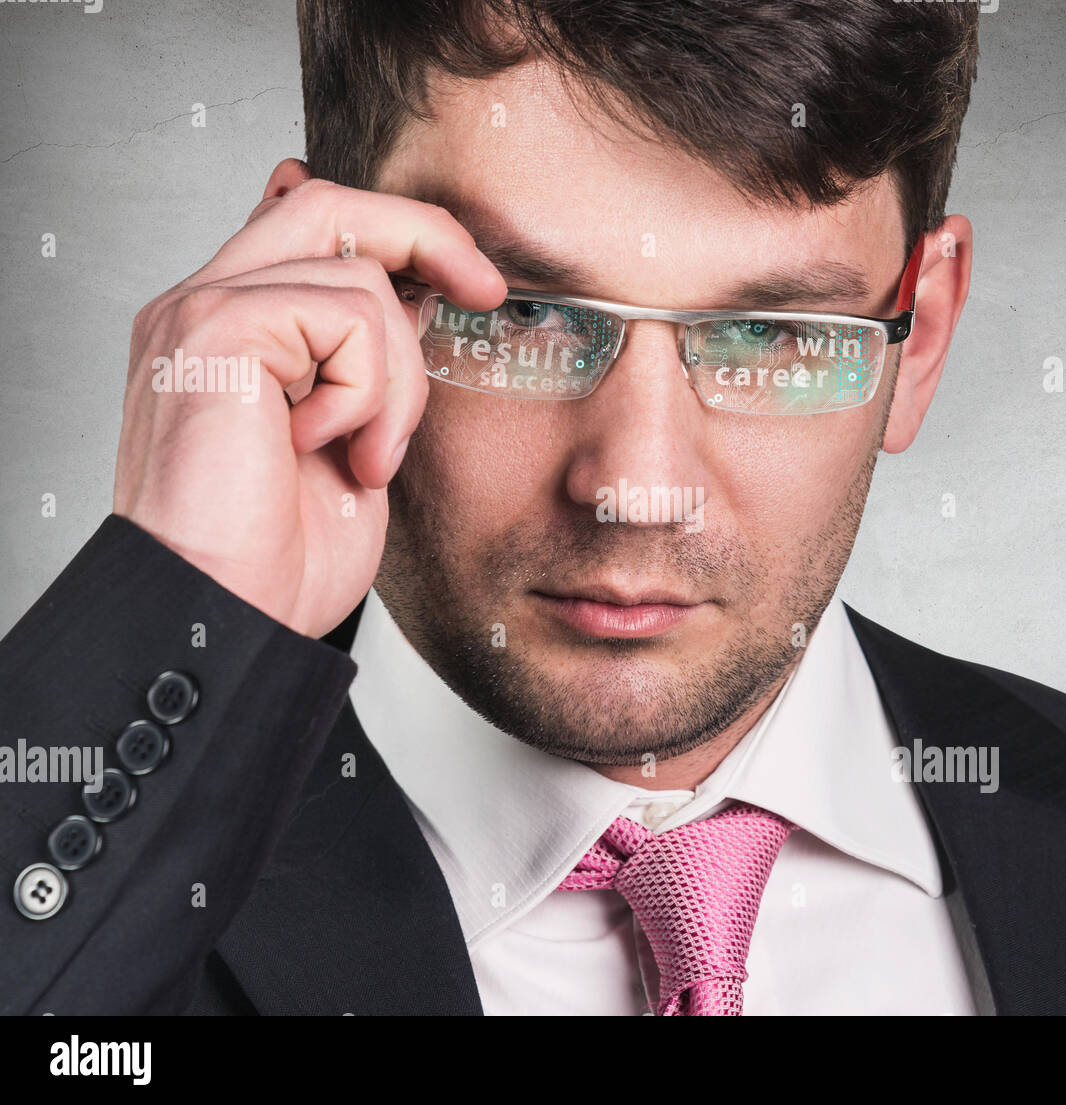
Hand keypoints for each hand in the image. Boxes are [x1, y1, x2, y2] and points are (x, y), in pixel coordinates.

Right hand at [112, 160, 504, 637]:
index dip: (397, 236)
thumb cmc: (276, 557)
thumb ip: (364, 365)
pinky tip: (333, 450)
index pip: (309, 229)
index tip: (466, 281)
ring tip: (371, 458)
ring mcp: (202, 313)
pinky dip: (368, 390)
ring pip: (358, 271)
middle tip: (484, 288)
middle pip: (328, 205)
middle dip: (425, 235)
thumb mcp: (350, 442)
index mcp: (233, 332)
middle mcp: (205, 308)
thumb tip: (415, 298)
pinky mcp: (216, 331)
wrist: (225, 616)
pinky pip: (346, 315)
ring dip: (398, 377)